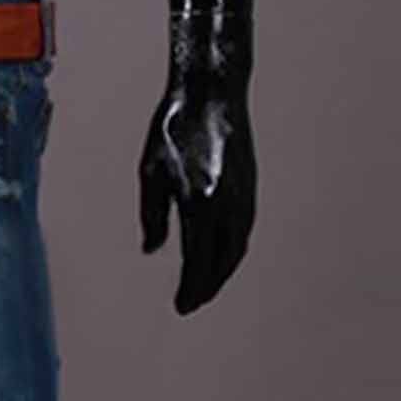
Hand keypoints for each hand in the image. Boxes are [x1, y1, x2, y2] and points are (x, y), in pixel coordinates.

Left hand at [137, 11, 256, 314]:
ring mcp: (244, 196)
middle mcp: (227, 205)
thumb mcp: (150, 169)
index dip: (190, 289)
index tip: (181, 307)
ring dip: (222, 271)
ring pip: (237, 248)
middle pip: (222, 262)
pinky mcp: (250, 186)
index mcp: (199, 202)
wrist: (210, 93)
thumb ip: (152, 214)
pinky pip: (243, 230)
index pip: (197, 261)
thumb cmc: (172, 127)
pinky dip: (232, 250)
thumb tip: (152, 250)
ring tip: (204, 284)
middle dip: (207, 287)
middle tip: (192, 302)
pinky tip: (220, 253)